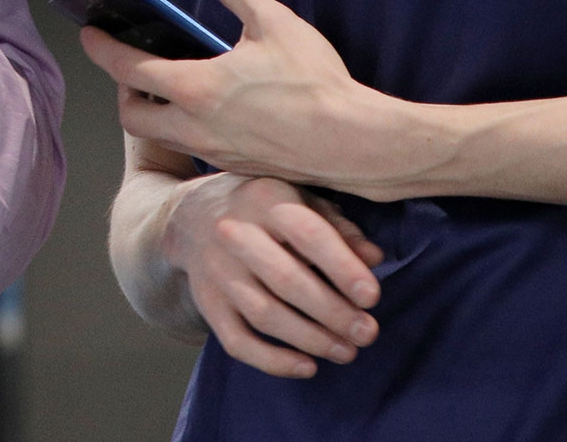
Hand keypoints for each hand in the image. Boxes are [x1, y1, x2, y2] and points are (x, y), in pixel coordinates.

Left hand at [80, 0, 441, 198]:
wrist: (354, 143)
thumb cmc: (315, 84)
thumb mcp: (274, 22)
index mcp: (195, 89)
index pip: (128, 69)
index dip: (102, 48)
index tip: (89, 32)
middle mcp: (194, 127)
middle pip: (132, 116)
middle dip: (124, 91)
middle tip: (134, 66)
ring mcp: (213, 152)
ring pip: (161, 136)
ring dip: (154, 111)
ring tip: (171, 84)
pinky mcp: (235, 165)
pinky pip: (192, 148)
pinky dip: (185, 128)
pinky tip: (212, 107)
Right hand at [162, 173, 383, 377]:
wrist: (192, 217)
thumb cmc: (264, 210)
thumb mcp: (301, 201)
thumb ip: (339, 228)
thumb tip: (374, 258)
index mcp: (266, 199)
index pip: (308, 234)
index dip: (342, 267)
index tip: (371, 297)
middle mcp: (234, 232)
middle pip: (285, 280)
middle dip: (332, 312)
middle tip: (367, 333)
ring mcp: (216, 270)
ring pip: (263, 314)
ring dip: (310, 339)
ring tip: (346, 351)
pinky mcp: (207, 302)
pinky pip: (237, 341)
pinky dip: (273, 361)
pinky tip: (307, 367)